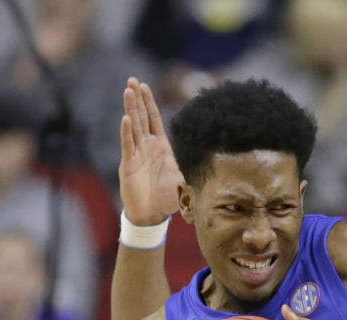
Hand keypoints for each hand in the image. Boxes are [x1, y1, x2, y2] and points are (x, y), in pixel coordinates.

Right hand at [119, 77, 184, 225]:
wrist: (153, 214)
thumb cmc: (168, 197)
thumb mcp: (187, 179)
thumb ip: (197, 168)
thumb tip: (220, 163)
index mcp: (161, 147)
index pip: (154, 119)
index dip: (149, 102)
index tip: (145, 85)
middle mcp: (147, 147)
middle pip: (141, 117)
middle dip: (137, 98)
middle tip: (132, 80)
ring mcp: (136, 154)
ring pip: (133, 126)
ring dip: (131, 108)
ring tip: (128, 90)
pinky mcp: (128, 164)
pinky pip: (128, 145)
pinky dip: (127, 132)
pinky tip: (126, 118)